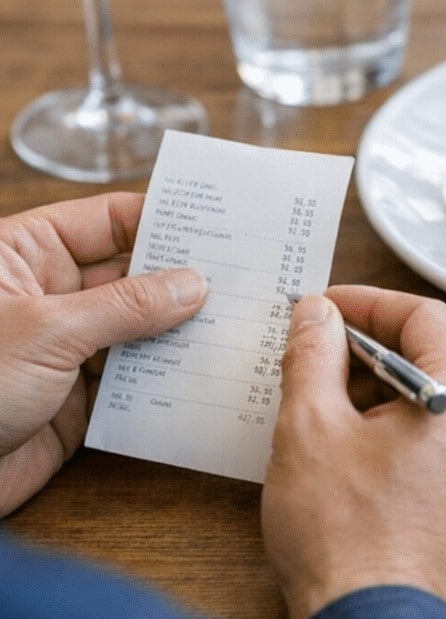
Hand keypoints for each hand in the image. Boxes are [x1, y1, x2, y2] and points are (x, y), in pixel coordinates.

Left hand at [0, 193, 207, 515]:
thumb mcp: (47, 331)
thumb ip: (126, 305)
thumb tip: (192, 285)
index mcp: (27, 255)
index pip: (110, 221)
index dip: (164, 221)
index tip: (220, 226)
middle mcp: (51, 295)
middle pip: (133, 274)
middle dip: (184, 279)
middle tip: (244, 278)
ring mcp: (67, 347)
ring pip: (141, 328)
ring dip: (182, 331)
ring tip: (237, 324)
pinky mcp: (78, 398)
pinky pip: (136, 378)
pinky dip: (168, 378)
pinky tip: (205, 372)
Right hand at [261, 286, 445, 618]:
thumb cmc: (345, 540)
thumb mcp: (309, 428)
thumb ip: (313, 354)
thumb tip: (318, 314)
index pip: (425, 317)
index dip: (370, 302)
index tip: (328, 307)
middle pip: (441, 362)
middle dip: (378, 355)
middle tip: (323, 362)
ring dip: (397, 403)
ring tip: (341, 419)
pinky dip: (420, 446)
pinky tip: (374, 468)